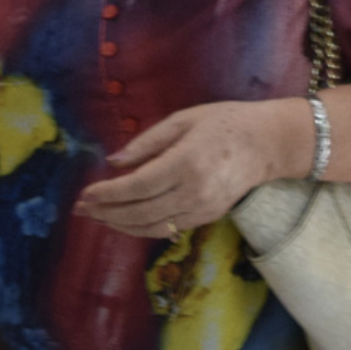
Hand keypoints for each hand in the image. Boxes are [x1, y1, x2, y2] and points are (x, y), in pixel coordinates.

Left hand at [75, 100, 298, 238]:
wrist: (269, 143)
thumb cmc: (225, 122)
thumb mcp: (183, 120)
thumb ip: (147, 142)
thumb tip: (114, 162)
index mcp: (186, 162)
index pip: (137, 187)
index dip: (107, 194)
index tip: (84, 194)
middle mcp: (194, 191)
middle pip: (140, 212)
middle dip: (106, 213)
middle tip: (81, 209)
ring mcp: (202, 208)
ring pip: (152, 227)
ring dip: (120, 225)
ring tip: (98, 218)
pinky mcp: (207, 217)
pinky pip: (167, 229)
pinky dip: (142, 228)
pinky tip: (125, 221)